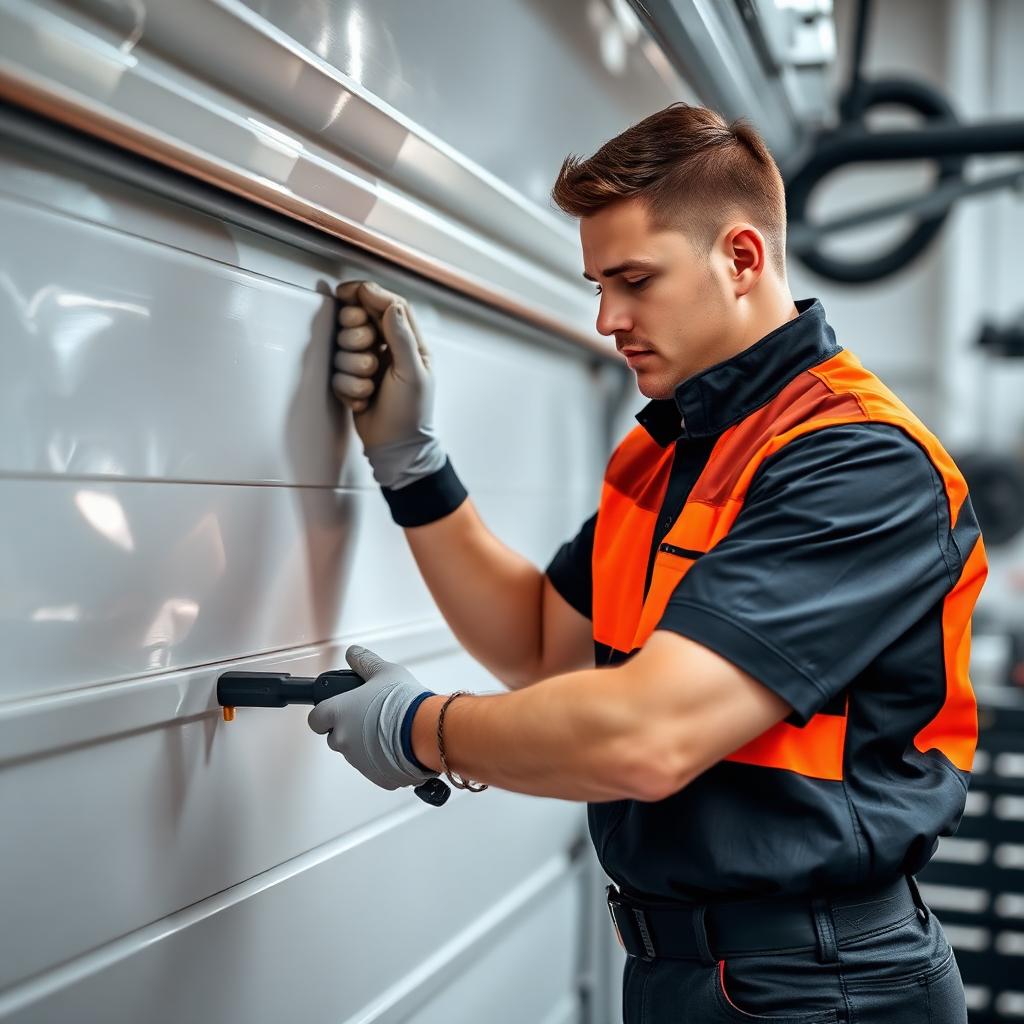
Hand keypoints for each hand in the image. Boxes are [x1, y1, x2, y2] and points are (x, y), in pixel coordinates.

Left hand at [307, 645, 438, 789]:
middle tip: (370, 716)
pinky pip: (374, 767)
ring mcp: (357, 761)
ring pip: (354, 752)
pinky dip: (381, 758)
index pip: (316, 718)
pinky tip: (398, 744)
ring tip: (389, 729)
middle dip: (349, 729)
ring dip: (366, 744)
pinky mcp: (375, 776)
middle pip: (336, 736)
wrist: (426, 730)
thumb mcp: (385, 671)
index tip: (339, 709)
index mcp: (337, 713)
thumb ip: (364, 662)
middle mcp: (342, 739)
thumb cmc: (403, 701)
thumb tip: (353, 653)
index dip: (326, 713)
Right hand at [333, 280, 444, 488]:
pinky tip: (364, 401)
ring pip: (343, 348)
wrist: (396, 448)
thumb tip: (392, 304)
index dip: (367, 293)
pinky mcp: (351, 380)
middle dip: (356, 338)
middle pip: (358, 321)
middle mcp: (387, 348)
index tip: (345, 292)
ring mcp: (367, 363)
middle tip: (368, 354)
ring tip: (370, 388)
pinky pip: (336, 373)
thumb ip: (402, 338)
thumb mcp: (413, 374)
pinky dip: (349, 389)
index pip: (388, 304)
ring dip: (353, 370)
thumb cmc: (412, 414)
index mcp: (409, 342)